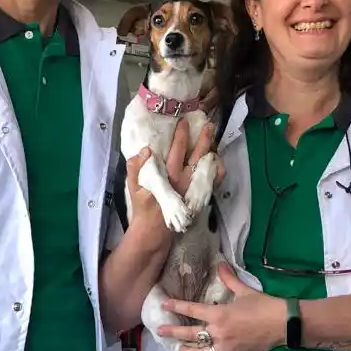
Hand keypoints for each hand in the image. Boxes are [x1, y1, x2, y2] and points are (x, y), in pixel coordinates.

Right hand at [124, 119, 223, 233]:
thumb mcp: (133, 188)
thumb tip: (144, 150)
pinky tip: (217, 160)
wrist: (155, 230)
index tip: (183, 121)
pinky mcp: (199, 196)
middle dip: (204, 139)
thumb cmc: (143, 206)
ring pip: (208, 166)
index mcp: (169, 176)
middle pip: (198, 155)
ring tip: (215, 138)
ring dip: (212, 151)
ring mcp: (194, 188)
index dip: (181, 135)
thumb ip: (135, 168)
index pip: (177, 150)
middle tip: (209, 125)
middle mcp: (185, 180)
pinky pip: (213, 182)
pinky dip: (217, 171)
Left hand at [159, 264, 286, 350]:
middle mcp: (219, 332)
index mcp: (220, 314)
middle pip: (191, 333)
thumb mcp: (245, 290)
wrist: (282, 325)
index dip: (177, 306)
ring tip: (176, 348)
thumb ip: (229, 279)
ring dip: (186, 349)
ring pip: (200, 350)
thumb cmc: (264, 305)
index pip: (193, 310)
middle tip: (159, 331)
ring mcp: (225, 345)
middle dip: (174, 331)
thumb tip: (220, 265)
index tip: (164, 304)